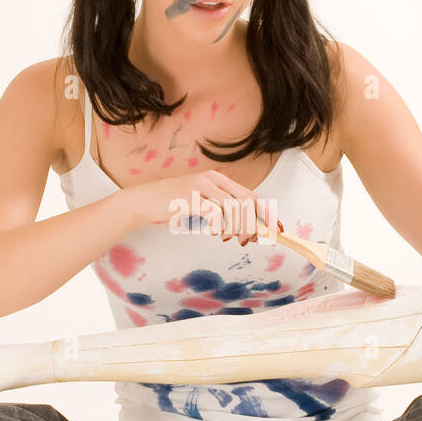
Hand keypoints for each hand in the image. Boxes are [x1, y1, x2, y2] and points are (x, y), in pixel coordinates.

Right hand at [129, 169, 278, 246]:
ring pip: (234, 207)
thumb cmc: (174, 206)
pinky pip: (215, 213)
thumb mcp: (202, 205)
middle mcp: (212, 179)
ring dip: (240, 228)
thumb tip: (250, 231)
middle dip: (257, 223)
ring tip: (237, 240)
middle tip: (254, 241)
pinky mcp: (190, 198)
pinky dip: (221, 226)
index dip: (268, 213)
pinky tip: (218, 233)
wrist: (144, 201)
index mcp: (218, 180)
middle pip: (248, 200)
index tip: (277, 230)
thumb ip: (222, 213)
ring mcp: (201, 186)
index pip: (251, 196)